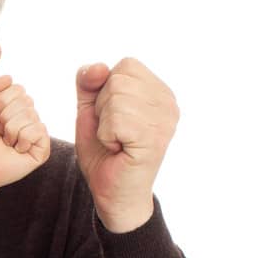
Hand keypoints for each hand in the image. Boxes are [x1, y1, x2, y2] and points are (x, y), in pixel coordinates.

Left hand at [0, 74, 51, 191]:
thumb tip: (9, 78)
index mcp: (13, 107)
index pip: (18, 89)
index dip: (0, 101)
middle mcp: (26, 119)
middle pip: (26, 100)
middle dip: (6, 115)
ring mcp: (35, 134)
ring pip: (31, 115)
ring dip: (11, 129)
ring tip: (4, 142)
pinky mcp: (42, 149)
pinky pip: (39, 130)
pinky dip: (22, 139)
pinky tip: (15, 150)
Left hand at [74, 58, 176, 231]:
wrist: (111, 192)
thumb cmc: (104, 152)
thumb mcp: (90, 110)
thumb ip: (89, 83)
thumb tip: (97, 66)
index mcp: (159, 91)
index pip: (125, 65)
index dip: (105, 90)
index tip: (112, 117)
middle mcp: (169, 102)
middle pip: (119, 78)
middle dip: (103, 107)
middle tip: (113, 133)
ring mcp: (166, 119)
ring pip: (116, 97)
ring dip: (104, 123)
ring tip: (116, 141)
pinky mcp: (155, 138)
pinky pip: (116, 120)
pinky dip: (106, 136)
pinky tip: (118, 150)